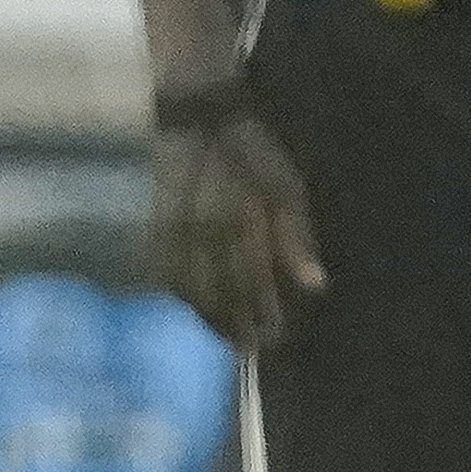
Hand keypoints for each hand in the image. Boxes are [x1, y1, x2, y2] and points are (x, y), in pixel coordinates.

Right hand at [150, 117, 325, 350]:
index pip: (254, 286)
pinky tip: (198, 311)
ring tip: (229, 340)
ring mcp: (174, 237)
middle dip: (238, 326)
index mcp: (241, 225)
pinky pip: (168, 277)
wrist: (199, 119)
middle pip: (222, 297)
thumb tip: (314, 287)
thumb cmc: (256, 154)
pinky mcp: (156, 232)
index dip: (264, 316)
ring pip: (192, 294)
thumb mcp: (289, 186)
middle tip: (252, 351)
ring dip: (210, 320)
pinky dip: (184, 299)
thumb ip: (298, 238)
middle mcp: (203, 238)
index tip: (275, 341)